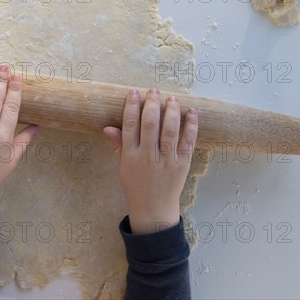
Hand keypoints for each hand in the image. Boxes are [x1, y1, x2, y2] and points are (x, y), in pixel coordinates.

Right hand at [103, 88, 198, 233]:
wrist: (153, 209)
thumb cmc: (135, 185)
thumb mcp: (122, 166)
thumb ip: (118, 145)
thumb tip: (108, 127)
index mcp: (130, 156)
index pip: (130, 126)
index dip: (132, 107)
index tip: (134, 92)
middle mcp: (148, 157)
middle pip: (150, 125)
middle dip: (152, 104)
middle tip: (154, 90)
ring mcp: (166, 161)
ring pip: (169, 131)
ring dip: (171, 112)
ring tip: (172, 98)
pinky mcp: (182, 165)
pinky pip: (187, 142)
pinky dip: (191, 126)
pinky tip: (191, 113)